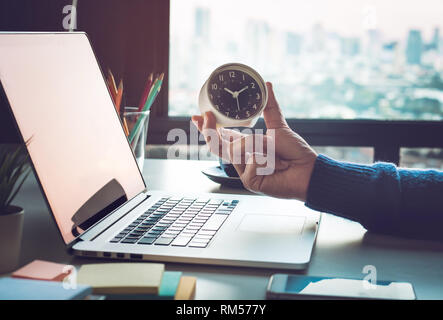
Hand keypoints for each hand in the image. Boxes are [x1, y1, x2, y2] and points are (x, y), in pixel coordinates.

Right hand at [192, 82, 317, 200]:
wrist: (307, 171)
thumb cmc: (295, 152)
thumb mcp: (278, 126)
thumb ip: (269, 107)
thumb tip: (267, 84)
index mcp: (246, 146)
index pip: (222, 136)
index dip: (208, 127)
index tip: (198, 116)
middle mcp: (242, 159)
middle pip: (217, 145)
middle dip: (208, 131)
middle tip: (206, 117)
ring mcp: (244, 171)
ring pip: (232, 152)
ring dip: (251, 145)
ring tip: (268, 148)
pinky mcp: (249, 182)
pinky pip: (248, 165)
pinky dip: (262, 161)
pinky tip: (273, 165)